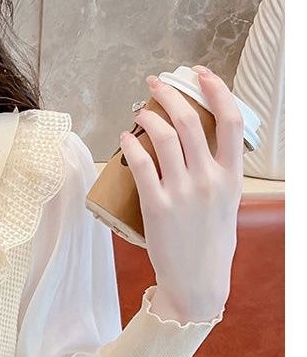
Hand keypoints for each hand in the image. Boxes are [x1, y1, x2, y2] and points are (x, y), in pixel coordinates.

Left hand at [119, 66, 244, 320]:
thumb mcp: (226, 206)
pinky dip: (132, 145)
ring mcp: (182, 192)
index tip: (200, 74)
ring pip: (165, 137)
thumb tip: (201, 154)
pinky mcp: (157, 206)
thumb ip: (219, 178)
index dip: (216, 90)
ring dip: (147, 115)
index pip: (231, 121)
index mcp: (232, 177)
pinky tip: (125, 138)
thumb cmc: (210, 245)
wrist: (196, 281)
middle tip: (155, 85)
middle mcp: (209, 179)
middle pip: (191, 121)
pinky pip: (141, 165)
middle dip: (170, 94)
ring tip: (137, 110)